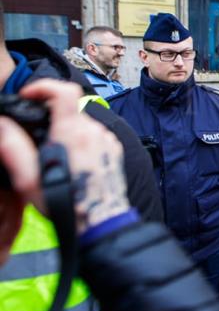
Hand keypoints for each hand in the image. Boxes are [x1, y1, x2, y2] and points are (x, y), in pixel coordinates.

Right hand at [26, 80, 129, 234]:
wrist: (101, 223)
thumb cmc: (66, 204)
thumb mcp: (29, 179)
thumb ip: (14, 147)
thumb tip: (2, 124)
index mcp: (72, 134)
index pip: (64, 91)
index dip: (44, 87)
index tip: (29, 96)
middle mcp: (94, 132)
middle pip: (70, 108)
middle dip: (51, 116)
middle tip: (36, 136)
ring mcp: (107, 140)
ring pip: (82, 123)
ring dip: (66, 130)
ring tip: (54, 154)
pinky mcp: (114, 150)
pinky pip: (94, 136)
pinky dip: (81, 141)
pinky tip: (72, 161)